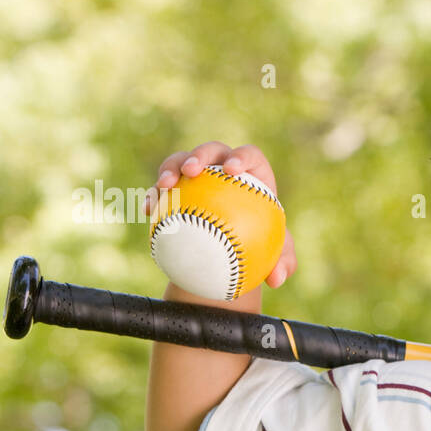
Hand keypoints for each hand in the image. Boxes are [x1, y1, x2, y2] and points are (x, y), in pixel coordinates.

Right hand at [144, 141, 295, 288]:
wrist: (233, 250)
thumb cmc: (262, 247)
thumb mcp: (276, 257)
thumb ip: (283, 263)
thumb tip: (277, 279)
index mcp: (254, 175)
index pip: (249, 156)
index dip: (240, 156)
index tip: (232, 170)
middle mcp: (223, 169)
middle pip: (211, 151)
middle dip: (200, 155)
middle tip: (192, 171)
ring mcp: (197, 176)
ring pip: (180, 161)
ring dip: (170, 168)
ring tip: (164, 186)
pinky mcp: (176, 190)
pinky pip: (161, 189)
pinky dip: (154, 196)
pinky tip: (148, 211)